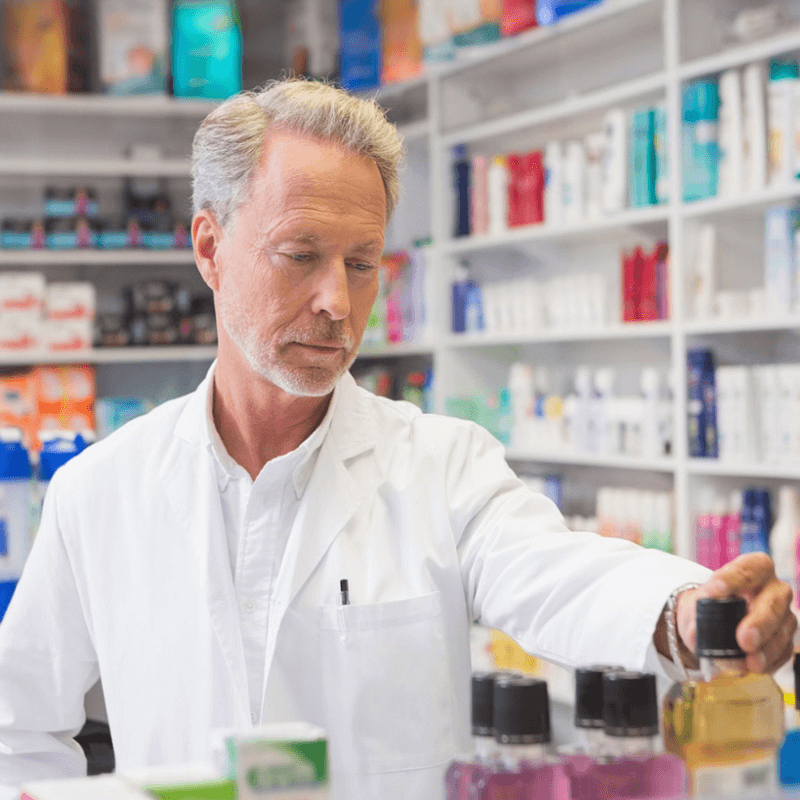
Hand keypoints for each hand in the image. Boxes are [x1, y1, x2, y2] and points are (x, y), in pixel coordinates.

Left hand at [676, 554, 797, 673]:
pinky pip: (782, 651)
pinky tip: (754, 666)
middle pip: (773, 602)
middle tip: (744, 639)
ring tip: (750, 662)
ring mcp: (783, 615)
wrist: (715, 619)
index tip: (716, 589)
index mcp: (754, 569)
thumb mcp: (697, 600)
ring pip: (781, 630)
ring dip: (766, 648)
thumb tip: (697, 632)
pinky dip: (769, 661)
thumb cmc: (710, 602)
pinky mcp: (785, 638)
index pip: (749, 568)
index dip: (734, 578)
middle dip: (759, 622)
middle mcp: (774, 589)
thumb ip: (696, 611)